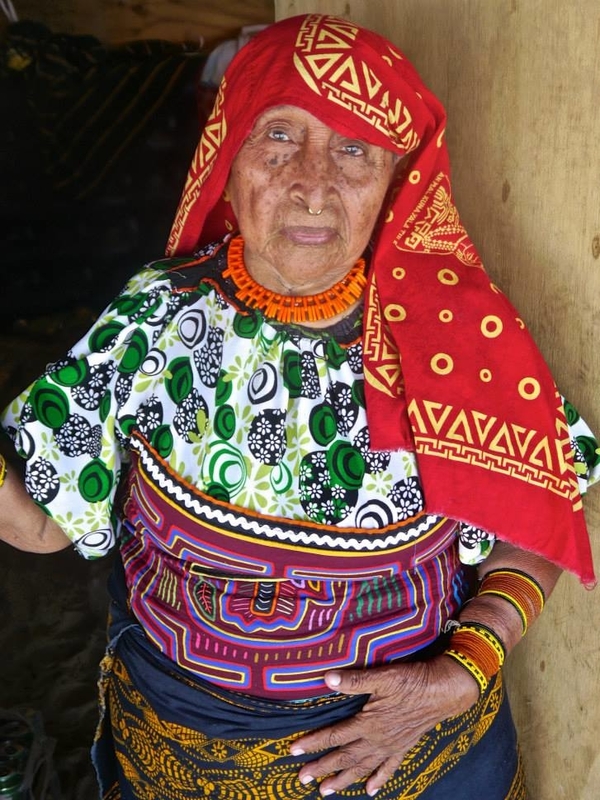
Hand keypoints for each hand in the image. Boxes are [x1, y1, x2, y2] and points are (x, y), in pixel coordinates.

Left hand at [290, 656, 478, 796]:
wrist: (444, 691)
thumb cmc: (412, 681)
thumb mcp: (383, 677)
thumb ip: (355, 680)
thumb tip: (327, 677)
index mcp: (368, 724)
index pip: (334, 736)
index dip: (313, 743)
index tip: (293, 752)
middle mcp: (377, 740)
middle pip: (344, 757)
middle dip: (322, 768)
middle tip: (302, 779)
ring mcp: (390, 746)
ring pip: (362, 767)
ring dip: (343, 779)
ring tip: (325, 792)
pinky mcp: (403, 747)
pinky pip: (388, 769)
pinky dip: (379, 780)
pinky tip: (370, 792)